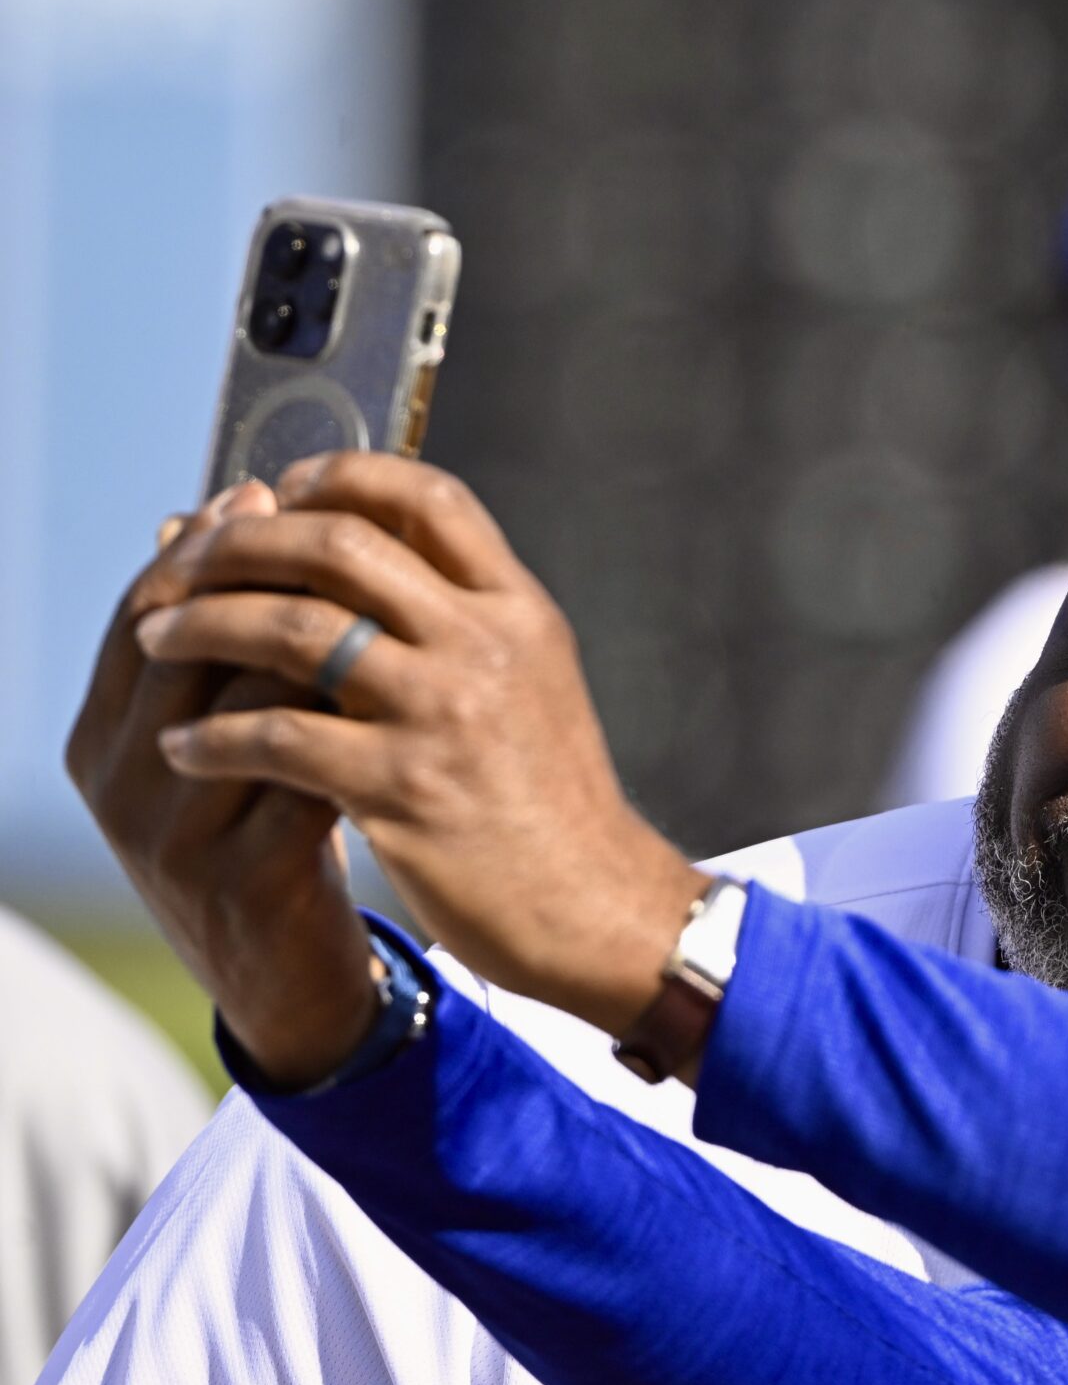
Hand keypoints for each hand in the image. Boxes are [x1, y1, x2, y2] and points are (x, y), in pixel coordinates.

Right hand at [68, 484, 376, 1088]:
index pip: (140, 612)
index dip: (204, 544)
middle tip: (333, 522)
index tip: (262, 487)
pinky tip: (407, 691)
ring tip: (384, 589)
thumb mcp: (231, 744)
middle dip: (263, 575)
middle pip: (184, 645)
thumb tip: (229, 509)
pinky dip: (358, 728)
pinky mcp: (245, 885)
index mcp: (101, 738)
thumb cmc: (268, 835)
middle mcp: (118, 786)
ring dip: (322, 643)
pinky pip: (307, 782)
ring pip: (249, 708)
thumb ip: (226, 650)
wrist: (293, 985)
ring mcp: (173, 841)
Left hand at [133, 452, 706, 1035]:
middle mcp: (486, 644)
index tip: (275, 492)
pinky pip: (278, 738)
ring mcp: (445, 713)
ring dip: (202, 626)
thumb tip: (361, 560)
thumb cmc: (551, 801)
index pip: (426, 496)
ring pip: (295, 628)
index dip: (339, 477)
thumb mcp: (531, 682)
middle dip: (239, 545)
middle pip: (339, 546)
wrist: (596, 907)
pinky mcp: (404, 788)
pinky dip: (213, 736)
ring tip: (155, 640)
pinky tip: (184, 745)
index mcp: (518, 610)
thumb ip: (462, 620)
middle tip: (180, 564)